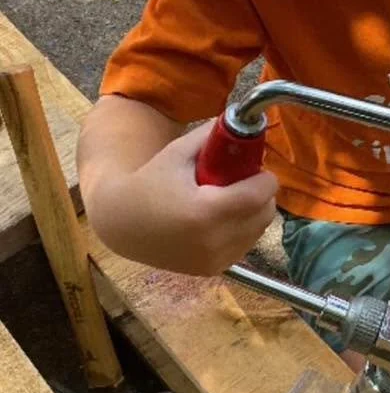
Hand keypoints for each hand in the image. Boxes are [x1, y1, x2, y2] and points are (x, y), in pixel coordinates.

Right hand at [89, 121, 278, 275]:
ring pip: (258, 231)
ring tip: (229, 200)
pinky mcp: (212, 270)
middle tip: (242, 182)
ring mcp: (214, 260)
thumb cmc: (150, 182)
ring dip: (253, 213)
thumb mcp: (178, 152)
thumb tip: (243, 122)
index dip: (264, 179)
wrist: (122, 224)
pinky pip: (244, 245)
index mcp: (206, 211)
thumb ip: (213, 136)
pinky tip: (221, 219)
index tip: (256, 169)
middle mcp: (213, 241)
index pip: (259, 195)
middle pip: (264, 214)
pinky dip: (241, 230)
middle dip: (260, 195)